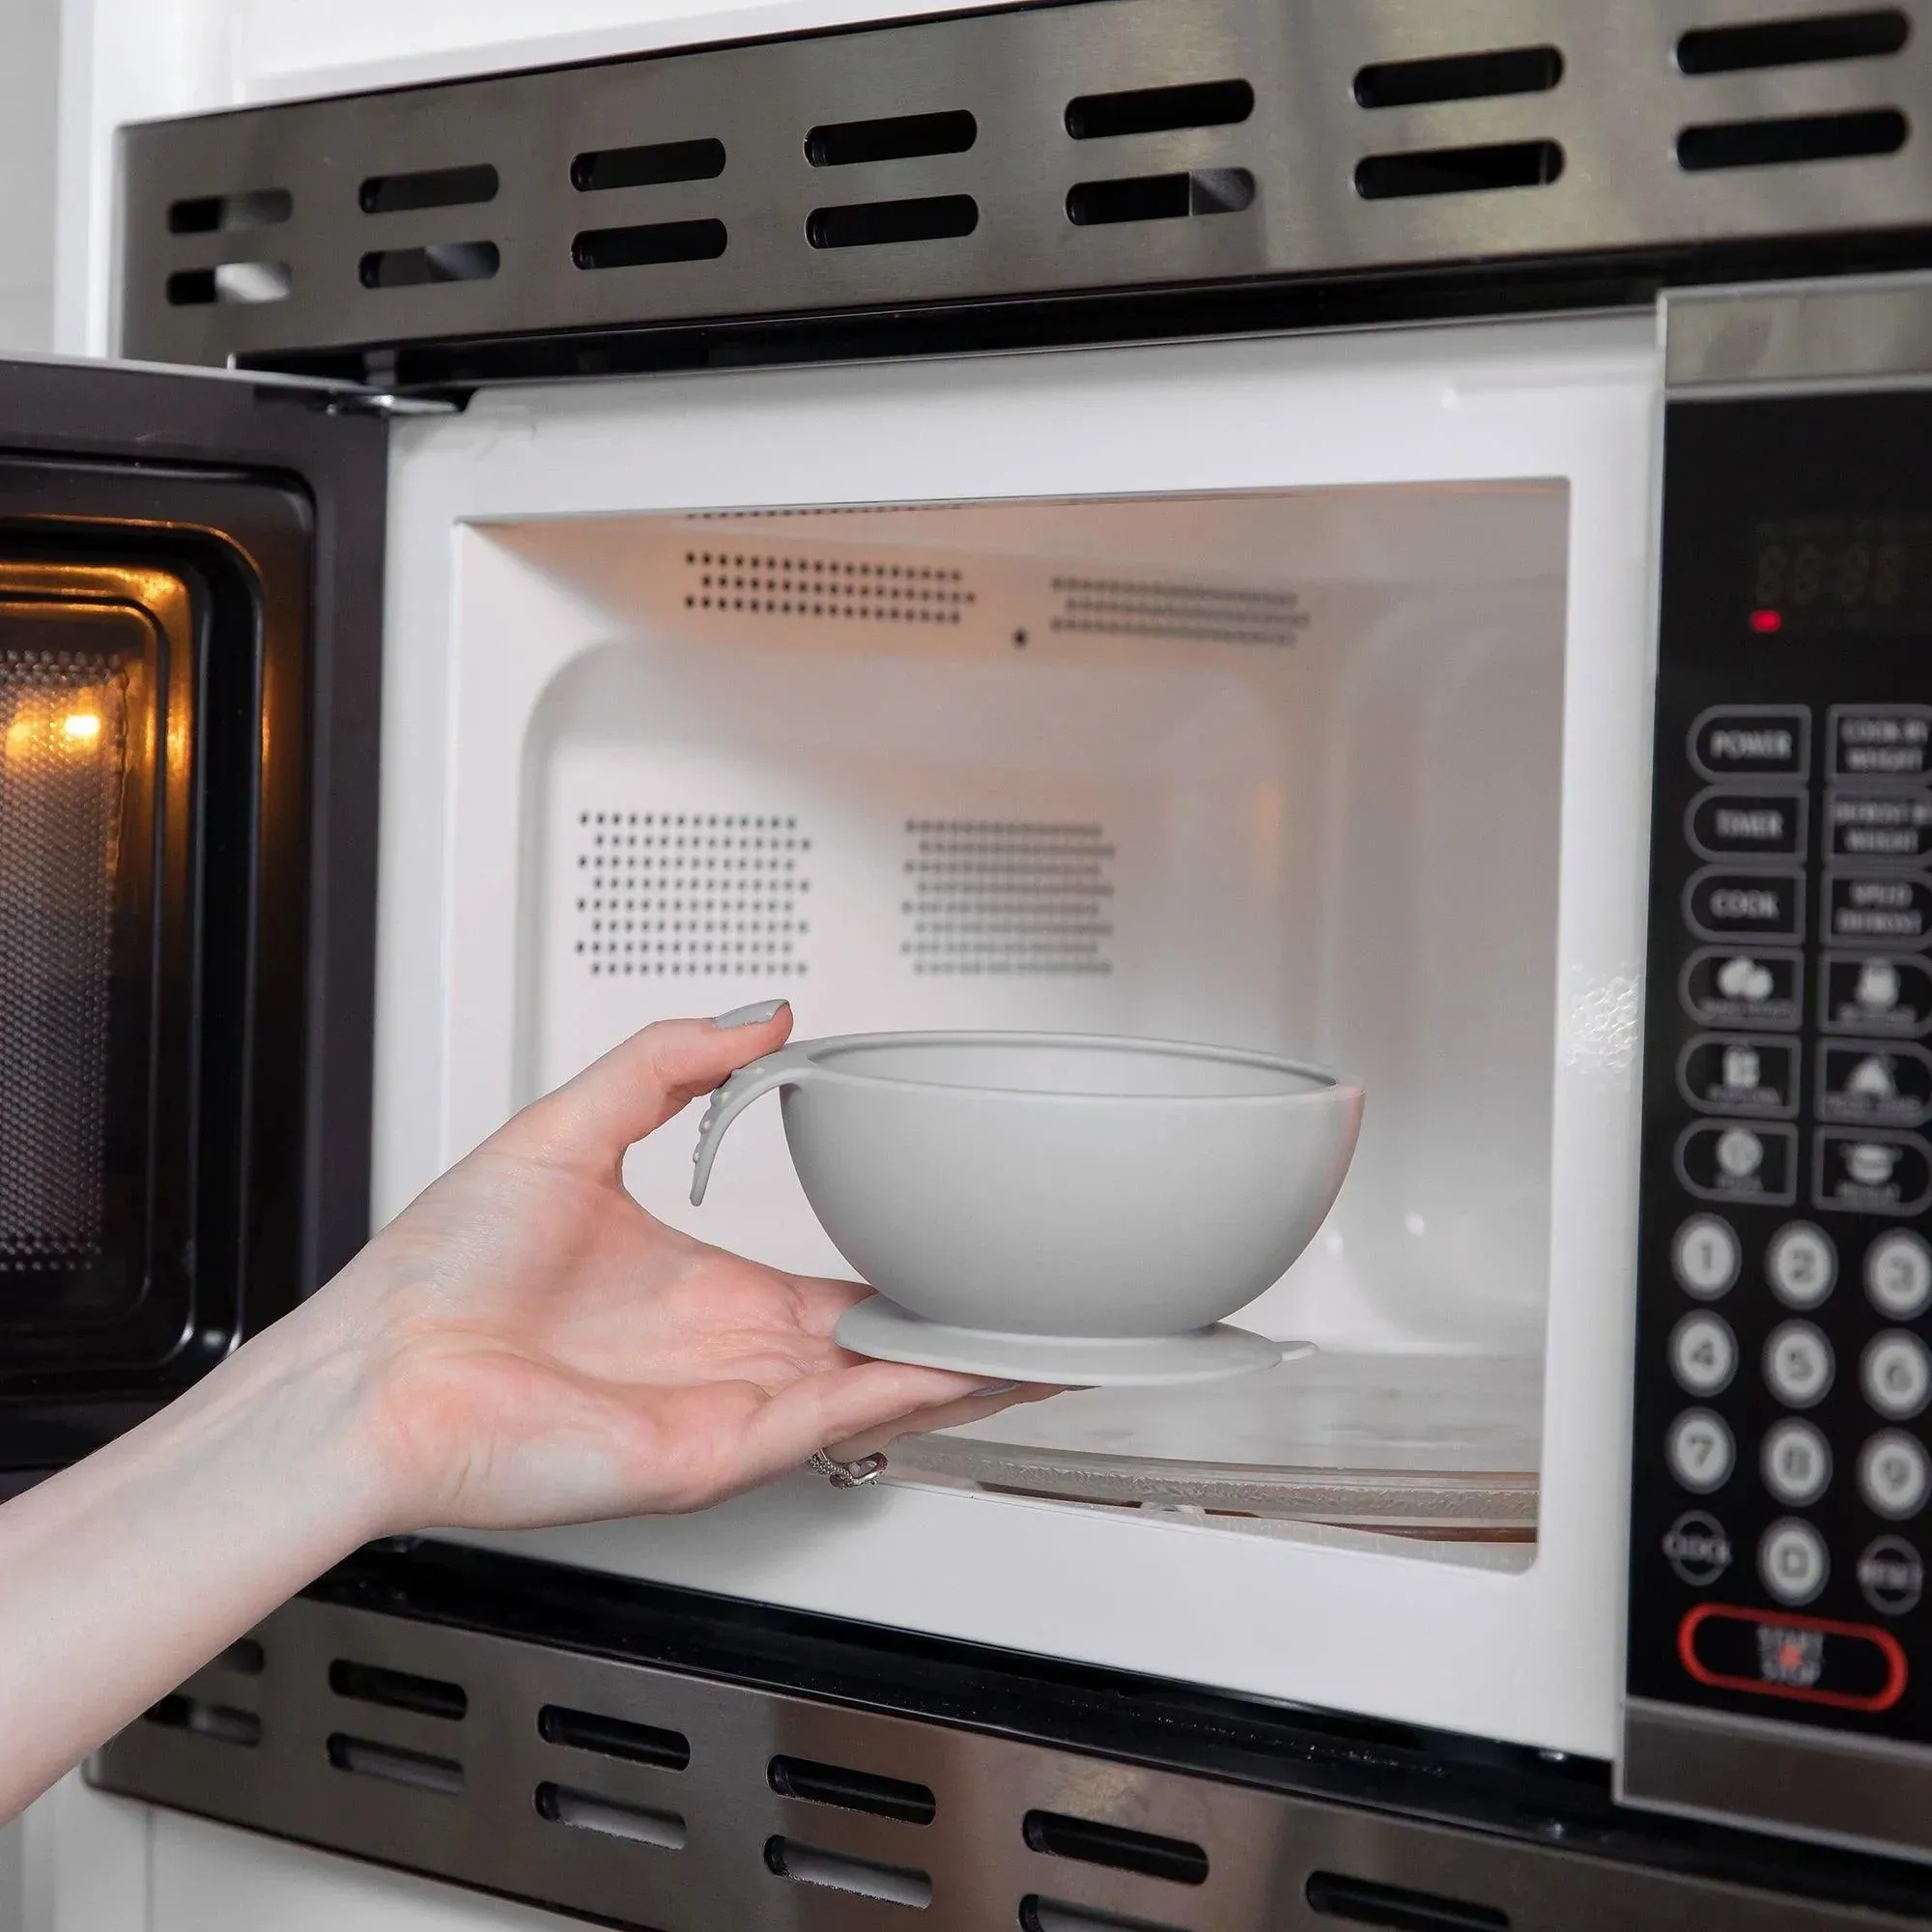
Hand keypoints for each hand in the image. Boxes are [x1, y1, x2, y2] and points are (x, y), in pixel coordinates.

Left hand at [316, 1003, 1050, 1533]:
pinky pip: (835, 1420)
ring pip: (877, 1386)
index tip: (961, 1243)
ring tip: (1050, 1340)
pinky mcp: (714, 1452)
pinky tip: (974, 1368)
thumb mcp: (570, 1127)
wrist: (376, 1370)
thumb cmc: (438, 1274)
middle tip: (1041, 1304)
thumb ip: (667, 1064)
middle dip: (960, 1328)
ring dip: (964, 1365)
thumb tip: (757, 1017)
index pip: (831, 1281)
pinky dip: (913, 1397)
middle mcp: (721, 1351)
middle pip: (875, 1343)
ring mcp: (724, 1406)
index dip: (904, 1266)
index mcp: (696, 1287)